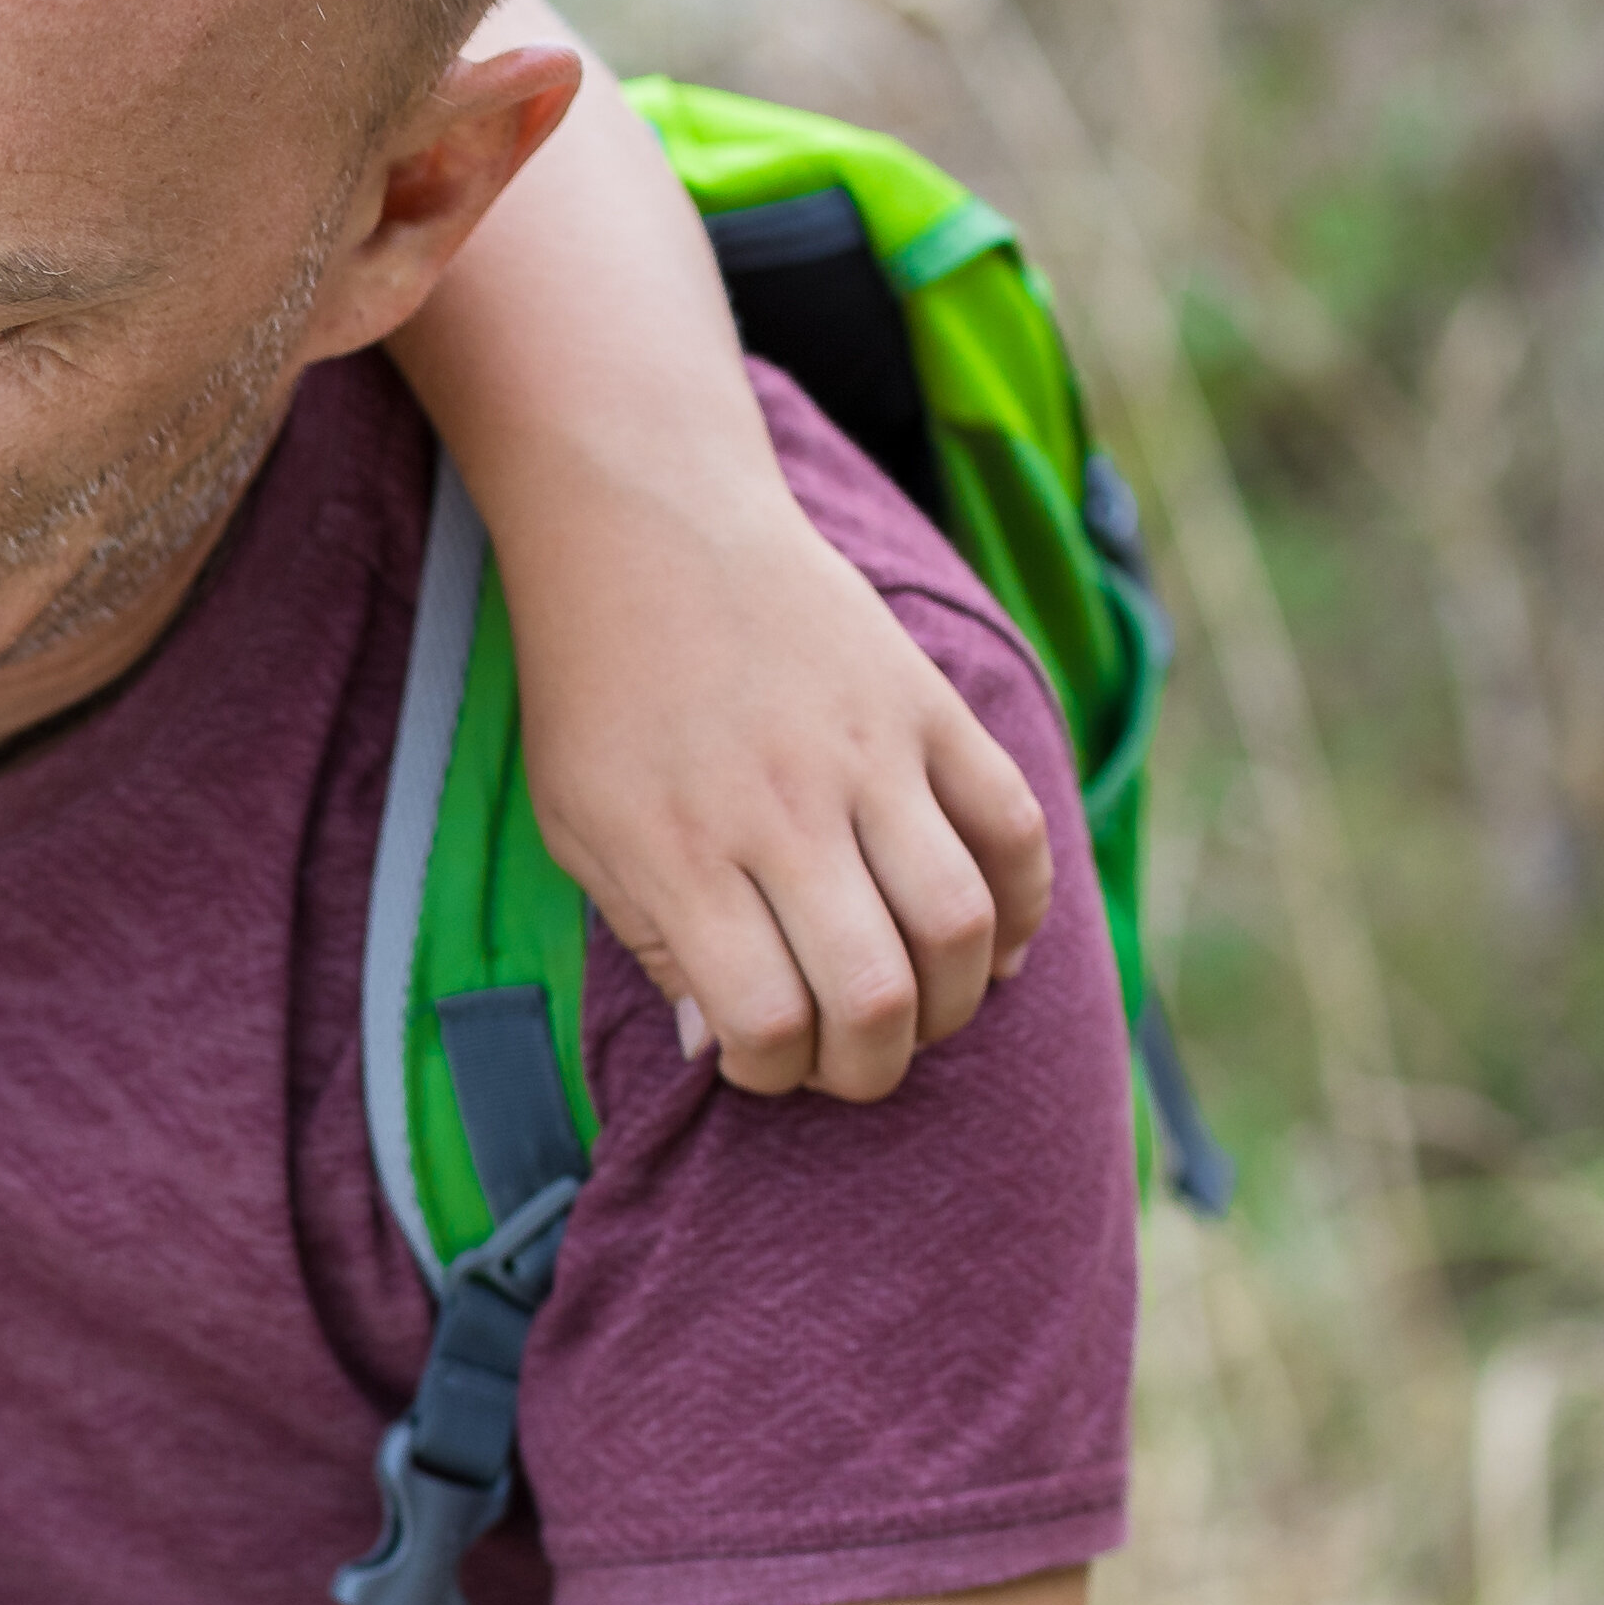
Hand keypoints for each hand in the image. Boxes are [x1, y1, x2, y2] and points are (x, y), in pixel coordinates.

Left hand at [512, 501, 1050, 1102]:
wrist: (651, 530)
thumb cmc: (599, 693)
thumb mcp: (581, 828)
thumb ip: (650, 941)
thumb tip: (719, 1044)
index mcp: (683, 852)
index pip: (768, 1022)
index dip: (773, 1073)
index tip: (757, 1056)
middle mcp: (784, 811)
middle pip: (878, 995)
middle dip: (872, 1066)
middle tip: (848, 1056)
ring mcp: (869, 756)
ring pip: (962, 924)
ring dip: (953, 999)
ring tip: (920, 1007)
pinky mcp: (929, 707)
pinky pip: (1013, 828)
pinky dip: (1022, 906)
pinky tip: (991, 945)